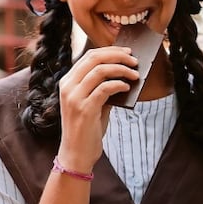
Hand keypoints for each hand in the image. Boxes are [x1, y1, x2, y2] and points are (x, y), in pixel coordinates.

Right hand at [56, 45, 137, 171]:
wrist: (77, 152)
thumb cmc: (87, 127)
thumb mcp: (93, 102)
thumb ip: (102, 86)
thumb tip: (123, 72)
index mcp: (67, 81)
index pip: (89, 56)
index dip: (110, 51)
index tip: (127, 52)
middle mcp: (68, 86)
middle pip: (94, 58)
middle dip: (118, 56)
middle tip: (134, 60)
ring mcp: (74, 97)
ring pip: (100, 70)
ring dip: (122, 69)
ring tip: (135, 75)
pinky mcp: (85, 108)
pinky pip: (105, 88)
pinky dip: (119, 84)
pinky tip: (127, 87)